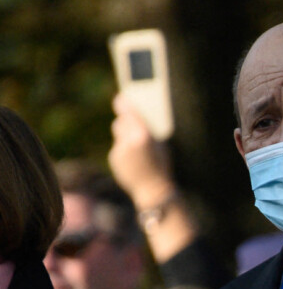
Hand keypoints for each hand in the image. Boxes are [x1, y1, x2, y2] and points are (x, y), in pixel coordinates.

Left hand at [109, 93, 175, 209]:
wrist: (153, 190)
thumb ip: (148, 131)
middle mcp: (129, 141)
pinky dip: (124, 151)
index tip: (120, 98)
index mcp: (143, 135)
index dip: (124, 104)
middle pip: (121, 122)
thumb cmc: (161, 166)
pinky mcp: (114, 159)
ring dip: (125, 136)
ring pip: (119, 135)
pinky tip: (135, 161)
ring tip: (138, 149)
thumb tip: (138, 120)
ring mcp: (120, 150)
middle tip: (132, 124)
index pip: (129, 113)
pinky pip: (118, 148)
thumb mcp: (161, 146)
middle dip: (126, 122)